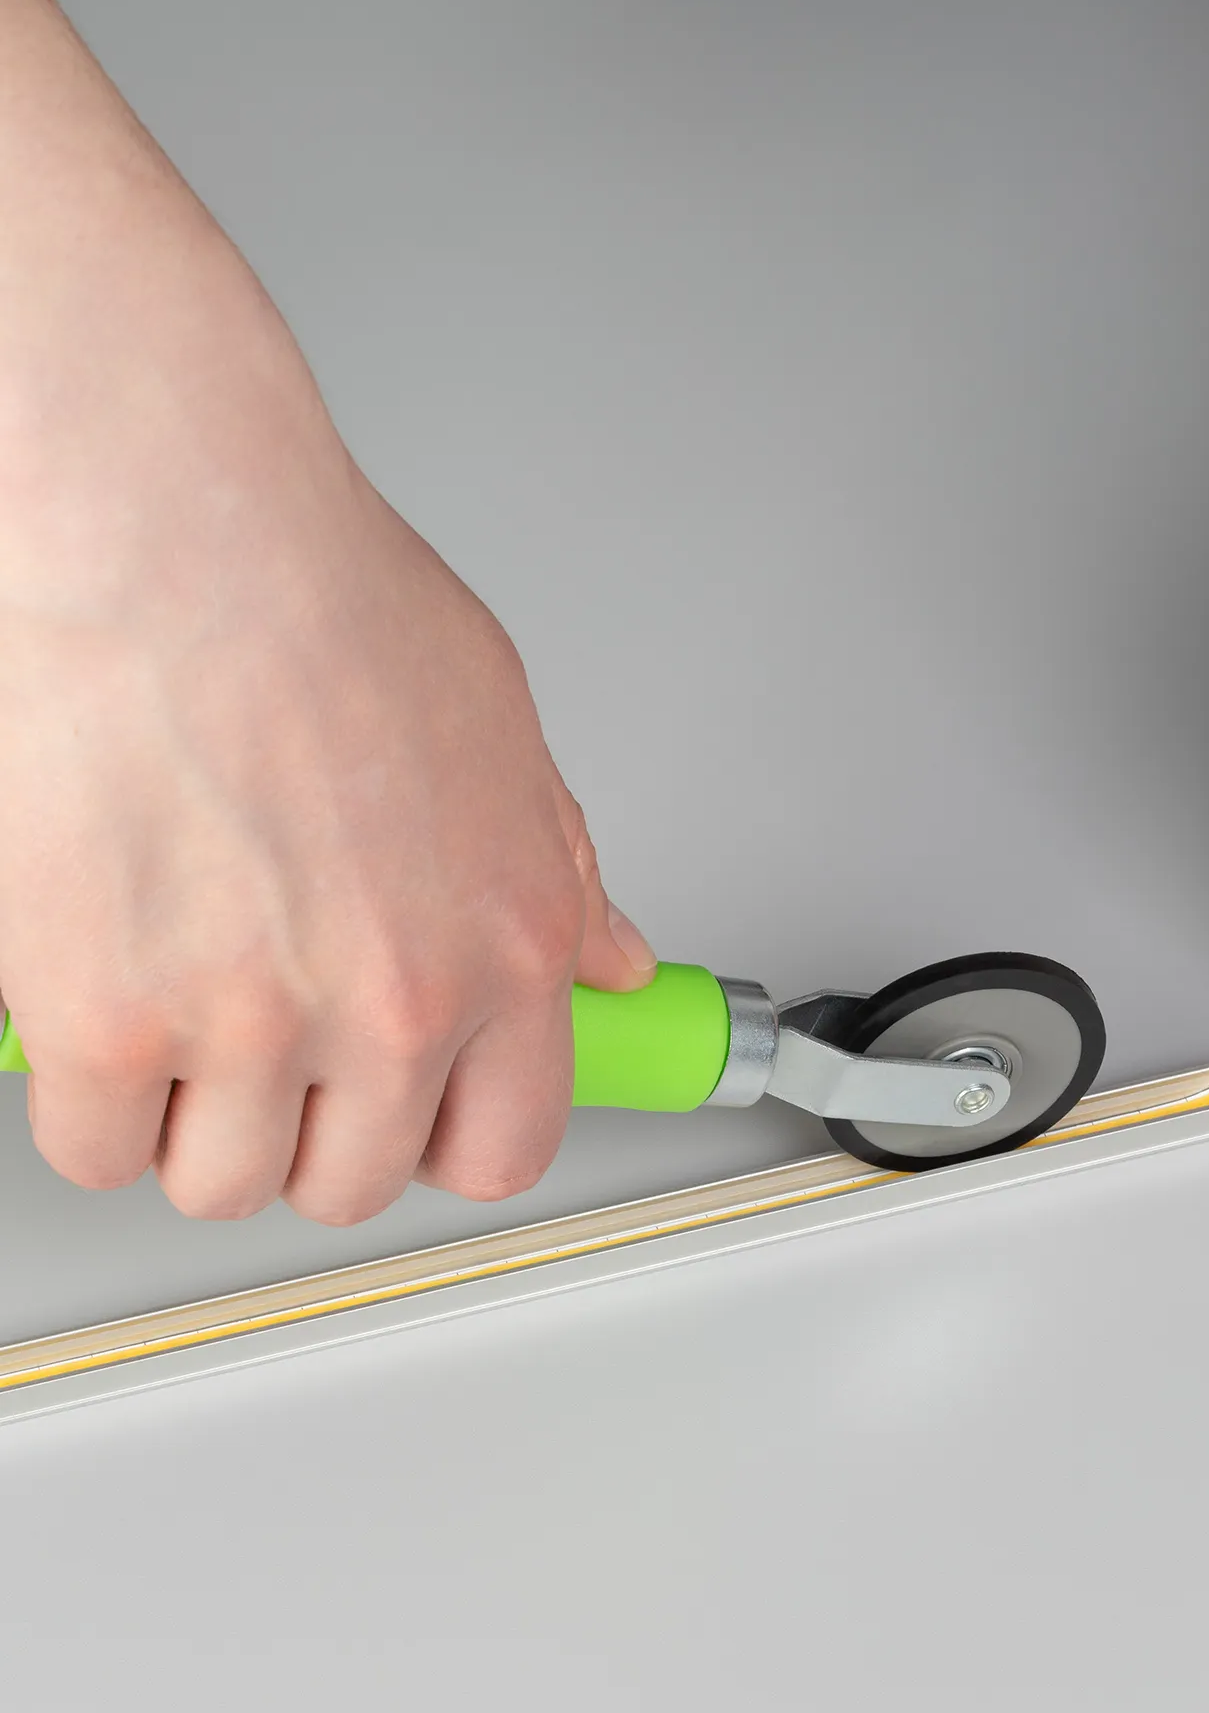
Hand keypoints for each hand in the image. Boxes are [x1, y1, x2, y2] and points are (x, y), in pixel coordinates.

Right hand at [0, 0, 653, 1223]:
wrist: (171, 529)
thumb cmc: (325, 603)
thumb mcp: (499, 737)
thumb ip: (557, 874)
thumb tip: (613, 960)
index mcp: (506, 951)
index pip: (505, 1148)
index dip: (444, 1143)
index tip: (407, 1119)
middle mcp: (397, 1006)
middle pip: (352, 1182)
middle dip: (308, 1134)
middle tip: (270, 1049)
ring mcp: (253, 1026)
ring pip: (220, 1180)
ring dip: (195, 1118)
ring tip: (182, 1006)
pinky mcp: (107, 1020)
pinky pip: (97, 1147)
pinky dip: (90, 1100)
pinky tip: (100, 1005)